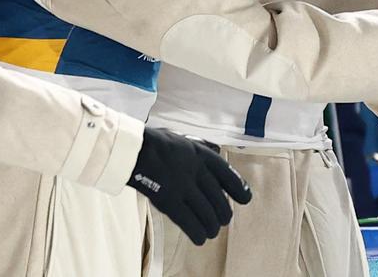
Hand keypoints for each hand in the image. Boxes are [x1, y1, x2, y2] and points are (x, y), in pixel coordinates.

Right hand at [128, 127, 251, 245]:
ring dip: (211, 227)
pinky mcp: (168, 200)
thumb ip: (201, 147)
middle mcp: (195, 170)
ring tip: (211, 231)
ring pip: (207, 214)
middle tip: (222, 220)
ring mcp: (182, 186)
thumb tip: (217, 149)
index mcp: (201, 155)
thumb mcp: (184, 139)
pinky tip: (199, 238)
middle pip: (219, 200)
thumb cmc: (156, 144)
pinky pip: (189, 222)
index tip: (245, 199)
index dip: (240, 189)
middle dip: (223, 214)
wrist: (132, 149)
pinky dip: (197, 233)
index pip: (228, 175)